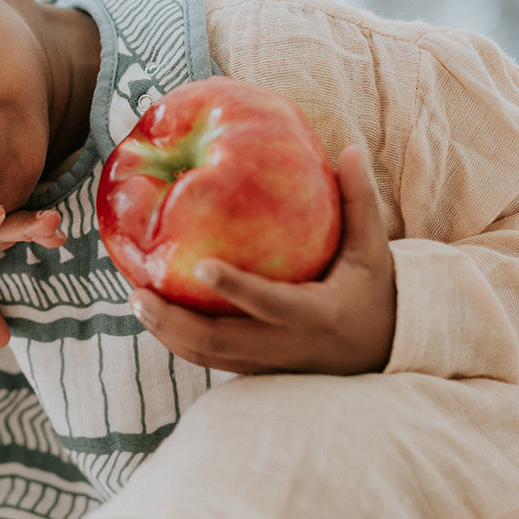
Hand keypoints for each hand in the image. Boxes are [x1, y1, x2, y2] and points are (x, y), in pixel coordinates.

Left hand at [128, 146, 395, 374]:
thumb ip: (360, 202)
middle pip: (220, 343)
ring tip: (136, 300)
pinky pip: (210, 359)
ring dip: (167, 333)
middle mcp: (286, 345)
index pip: (270, 303)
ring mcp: (268, 364)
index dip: (235, 287)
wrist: (382, 354)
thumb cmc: (375, 295)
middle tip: (138, 293)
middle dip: (175, 322)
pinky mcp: (255, 369)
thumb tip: (350, 149)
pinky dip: (179, 340)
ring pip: (207, 357)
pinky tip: (154, 313)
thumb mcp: (373, 251)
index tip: (199, 264)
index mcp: (316, 314)